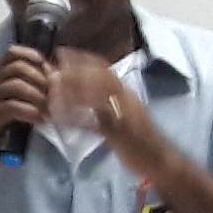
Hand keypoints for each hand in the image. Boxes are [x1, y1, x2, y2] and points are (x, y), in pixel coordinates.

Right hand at [0, 49, 52, 189]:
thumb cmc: (3, 133)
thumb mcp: (19, 108)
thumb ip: (32, 95)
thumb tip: (57, 84)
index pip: (11, 55)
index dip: (32, 56)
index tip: (49, 68)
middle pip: (16, 67)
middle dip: (41, 78)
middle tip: (55, 95)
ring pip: (14, 85)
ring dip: (38, 96)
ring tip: (50, 110)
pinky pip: (11, 107)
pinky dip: (30, 112)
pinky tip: (40, 121)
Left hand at [42, 54, 169, 175]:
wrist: (160, 160)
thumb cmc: (139, 140)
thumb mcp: (122, 115)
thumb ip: (104, 104)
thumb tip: (80, 92)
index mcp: (127, 94)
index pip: (105, 69)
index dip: (83, 59)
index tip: (62, 52)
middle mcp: (128, 101)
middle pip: (102, 79)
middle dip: (75, 73)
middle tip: (53, 72)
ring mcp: (126, 117)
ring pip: (99, 99)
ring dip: (74, 95)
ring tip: (53, 95)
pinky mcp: (122, 136)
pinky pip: (97, 126)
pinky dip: (78, 123)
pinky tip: (61, 122)